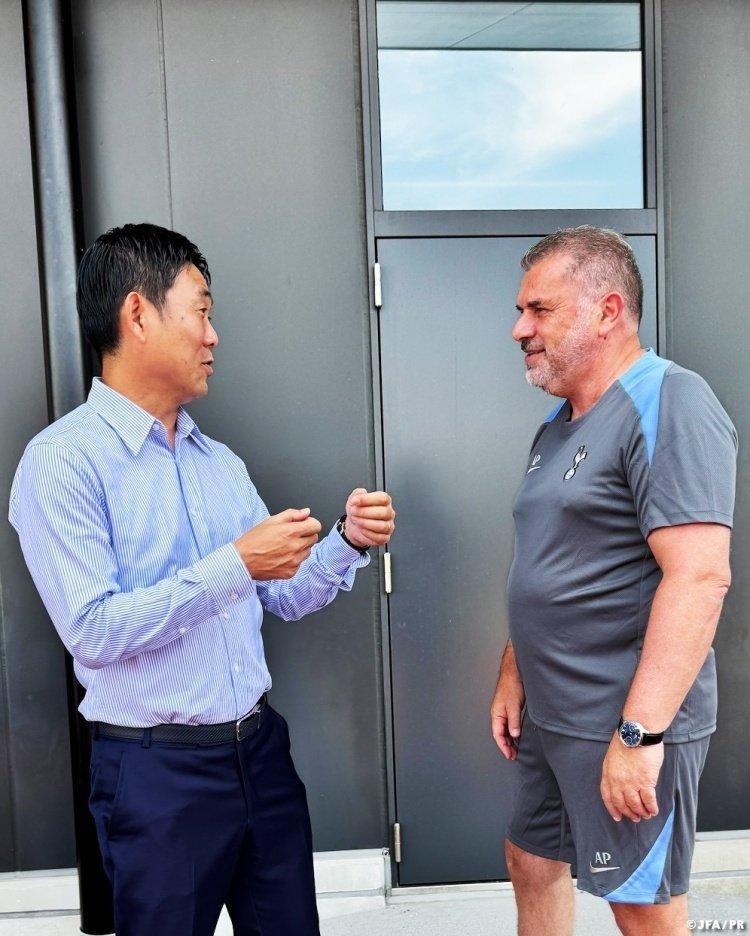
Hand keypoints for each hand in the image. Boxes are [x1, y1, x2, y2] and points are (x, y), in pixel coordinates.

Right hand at [234, 508, 321, 579]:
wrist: (242, 560)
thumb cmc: (254, 540)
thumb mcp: (271, 520)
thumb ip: (292, 515)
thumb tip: (306, 512)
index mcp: (291, 532)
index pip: (316, 526)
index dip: (310, 523)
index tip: (303, 524)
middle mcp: (295, 547)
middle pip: (314, 538)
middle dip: (306, 535)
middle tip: (291, 535)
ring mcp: (294, 561)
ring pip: (308, 551)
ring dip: (301, 547)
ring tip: (284, 546)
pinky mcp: (290, 572)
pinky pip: (299, 563)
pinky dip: (293, 560)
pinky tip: (281, 557)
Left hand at [344, 488, 394, 547]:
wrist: (354, 525)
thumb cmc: (357, 511)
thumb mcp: (354, 499)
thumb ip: (357, 493)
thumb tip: (360, 494)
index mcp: (384, 501)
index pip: (382, 498)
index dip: (367, 499)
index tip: (355, 501)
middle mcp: (389, 512)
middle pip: (384, 512)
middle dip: (365, 512)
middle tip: (354, 512)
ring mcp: (388, 525)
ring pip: (382, 526)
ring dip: (365, 523)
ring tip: (356, 520)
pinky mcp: (385, 537)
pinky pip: (380, 537)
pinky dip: (368, 534)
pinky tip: (362, 529)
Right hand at [490, 644, 524, 760]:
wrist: (515, 672)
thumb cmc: (511, 686)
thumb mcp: (513, 705)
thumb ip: (513, 721)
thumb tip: (514, 736)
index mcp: (496, 714)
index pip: (498, 735)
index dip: (503, 746)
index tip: (510, 755)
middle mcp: (499, 714)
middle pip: (501, 734)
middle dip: (507, 746)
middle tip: (514, 756)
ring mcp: (504, 711)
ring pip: (506, 730)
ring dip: (511, 740)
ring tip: (517, 749)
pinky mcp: (511, 709)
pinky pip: (510, 724)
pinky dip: (514, 732)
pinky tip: (520, 736)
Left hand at [600, 735, 663, 821]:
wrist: (636, 733)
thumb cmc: (626, 740)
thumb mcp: (612, 756)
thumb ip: (615, 769)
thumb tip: (621, 780)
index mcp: (608, 773)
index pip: (607, 796)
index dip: (612, 808)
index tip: (617, 816)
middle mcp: (617, 781)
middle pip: (621, 803)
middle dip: (628, 813)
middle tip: (635, 818)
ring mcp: (631, 782)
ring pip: (635, 805)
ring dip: (641, 813)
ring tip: (646, 815)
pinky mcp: (645, 782)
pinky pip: (648, 801)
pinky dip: (652, 808)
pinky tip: (654, 810)